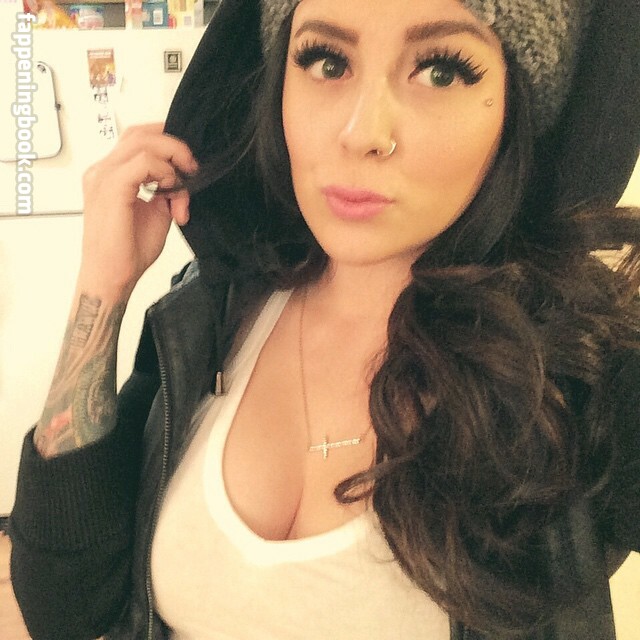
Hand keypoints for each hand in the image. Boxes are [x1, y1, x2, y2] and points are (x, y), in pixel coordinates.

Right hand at [78, 122, 197, 298]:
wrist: (113, 277)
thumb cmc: (128, 250)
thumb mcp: (157, 212)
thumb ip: (167, 191)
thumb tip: (183, 181)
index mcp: (110, 174)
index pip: (137, 138)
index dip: (166, 141)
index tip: (188, 162)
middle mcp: (102, 170)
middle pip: (140, 133)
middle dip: (173, 145)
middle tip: (192, 167)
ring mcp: (103, 176)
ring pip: (142, 141)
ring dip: (171, 156)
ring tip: (183, 181)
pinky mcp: (112, 188)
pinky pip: (143, 163)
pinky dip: (164, 172)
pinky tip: (171, 191)